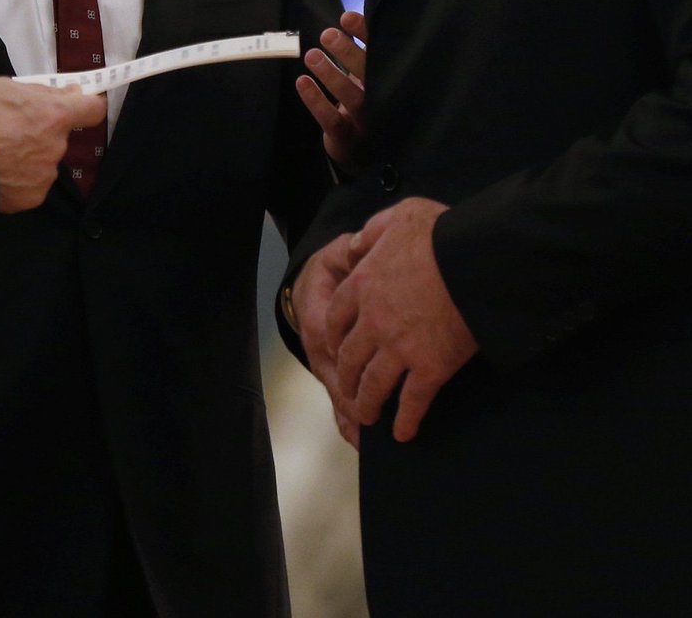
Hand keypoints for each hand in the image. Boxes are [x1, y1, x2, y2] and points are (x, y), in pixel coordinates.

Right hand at [0, 78, 103, 212]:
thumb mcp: (5, 87)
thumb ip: (41, 92)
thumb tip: (68, 94)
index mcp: (54, 116)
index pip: (92, 110)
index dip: (86, 105)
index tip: (78, 103)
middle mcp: (55, 147)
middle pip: (60, 137)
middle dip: (42, 132)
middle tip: (11, 129)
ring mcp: (44, 176)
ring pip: (43, 162)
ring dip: (28, 157)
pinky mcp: (29, 198)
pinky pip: (30, 184)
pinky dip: (17, 179)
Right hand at [292, 234, 365, 447]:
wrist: (315, 284)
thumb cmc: (334, 269)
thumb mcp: (340, 252)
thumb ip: (352, 251)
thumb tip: (356, 249)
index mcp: (320, 312)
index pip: (328, 338)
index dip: (347, 355)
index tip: (371, 369)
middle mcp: (319, 345)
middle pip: (334, 376)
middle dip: (353, 396)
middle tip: (376, 416)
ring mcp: (325, 364)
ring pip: (336, 394)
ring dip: (351, 417)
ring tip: (370, 442)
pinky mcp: (333, 375)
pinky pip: (338, 401)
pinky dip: (348, 423)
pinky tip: (360, 442)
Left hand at [297, 11, 367, 170]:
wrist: (367, 153)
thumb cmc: (366, 102)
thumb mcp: (369, 77)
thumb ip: (364, 52)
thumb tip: (349, 16)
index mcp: (389, 78)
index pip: (381, 52)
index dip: (365, 34)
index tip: (346, 17)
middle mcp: (383, 99)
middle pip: (368, 74)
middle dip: (348, 53)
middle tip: (327, 34)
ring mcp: (366, 121)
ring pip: (351, 97)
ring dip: (330, 74)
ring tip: (311, 55)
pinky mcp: (348, 138)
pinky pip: (331, 119)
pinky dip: (316, 101)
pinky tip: (302, 82)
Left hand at [329, 197, 477, 442]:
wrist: (477, 260)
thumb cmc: (444, 233)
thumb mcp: (404, 214)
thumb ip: (375, 229)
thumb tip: (356, 245)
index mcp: (364, 283)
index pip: (336, 316)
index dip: (335, 335)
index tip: (336, 347)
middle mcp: (374, 321)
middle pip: (350, 357)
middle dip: (347, 377)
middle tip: (350, 389)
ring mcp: (400, 348)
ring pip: (373, 385)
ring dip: (367, 405)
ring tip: (368, 416)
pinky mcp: (430, 368)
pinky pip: (412, 403)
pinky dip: (406, 422)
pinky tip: (403, 434)